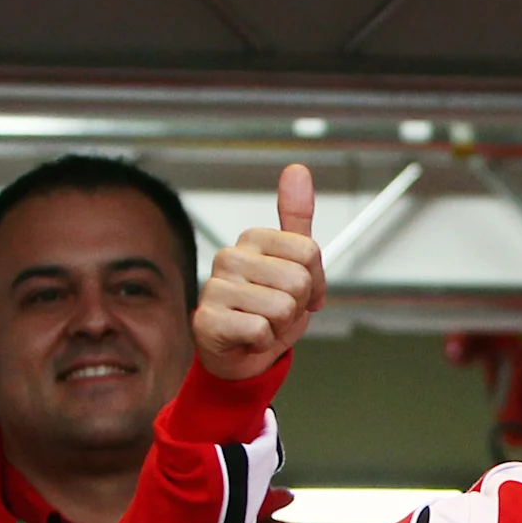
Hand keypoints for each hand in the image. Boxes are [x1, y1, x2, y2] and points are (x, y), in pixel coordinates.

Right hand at [195, 163, 325, 381]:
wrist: (241, 353)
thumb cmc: (268, 309)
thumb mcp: (293, 263)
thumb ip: (298, 219)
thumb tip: (297, 169)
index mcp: (253, 239)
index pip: (309, 252)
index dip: (315, 281)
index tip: (303, 292)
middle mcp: (229, 257)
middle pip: (298, 280)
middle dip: (298, 306)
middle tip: (279, 312)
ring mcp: (215, 287)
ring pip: (282, 308)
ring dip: (281, 326)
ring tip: (263, 324)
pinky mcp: (206, 320)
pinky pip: (261, 330)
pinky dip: (263, 342)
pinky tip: (248, 338)